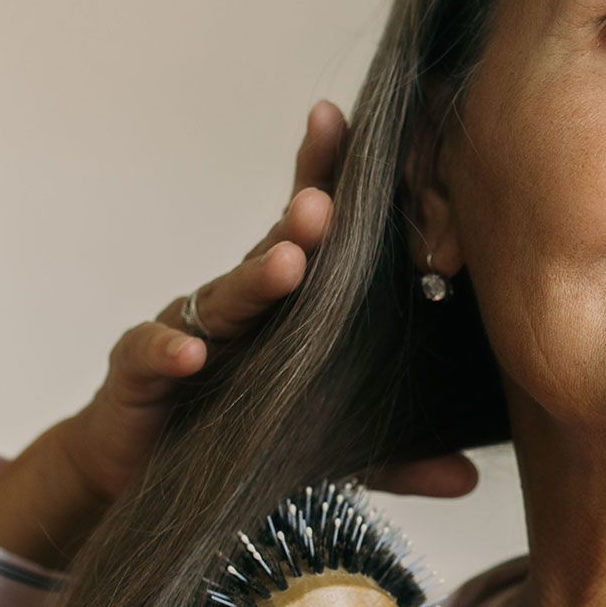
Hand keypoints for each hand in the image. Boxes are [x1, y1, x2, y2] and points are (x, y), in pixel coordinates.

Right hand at [0, 101, 477, 567]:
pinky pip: (150, 356)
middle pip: (271, 253)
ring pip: (221, 298)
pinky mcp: (138, 376)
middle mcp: (237, 309)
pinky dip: (168, 351)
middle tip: (331, 203)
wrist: (144, 482)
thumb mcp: (330, 452)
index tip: (345, 124)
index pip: (309, 235)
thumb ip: (396, 460)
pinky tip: (192, 354)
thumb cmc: (239, 440)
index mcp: (285, 308)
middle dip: (301, 225)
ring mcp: (185, 334)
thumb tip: (468, 479)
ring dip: (254, 281)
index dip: (324, 178)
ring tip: (288, 264)